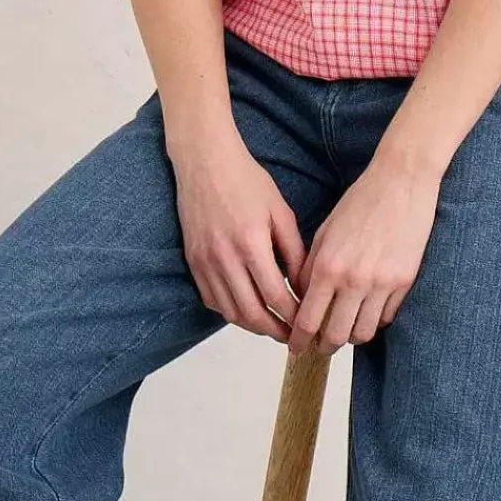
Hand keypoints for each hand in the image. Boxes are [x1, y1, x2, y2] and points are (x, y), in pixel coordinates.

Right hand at [171, 128, 308, 344]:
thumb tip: (304, 286)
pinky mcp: (193, 261)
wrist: (205, 163)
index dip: (294, 315)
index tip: (307, 322)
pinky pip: (212, 299)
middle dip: (275, 330)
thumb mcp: (281, 212)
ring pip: (230, 312)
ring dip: (253, 326)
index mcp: (251, 243)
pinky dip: (231, 312)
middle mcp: (224, 257)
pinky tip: (247, 310)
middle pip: (251, 313)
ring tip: (273, 328)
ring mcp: (205, 261)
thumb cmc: (247, 181)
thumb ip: (294, 251)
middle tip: (292, 337)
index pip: (276, 295)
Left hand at [286, 154, 440, 356]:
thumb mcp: (325, 232)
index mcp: (328, 267)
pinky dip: (375, 319)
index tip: (296, 348)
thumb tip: (302, 297)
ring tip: (346, 330)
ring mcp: (382, 284)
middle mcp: (354, 280)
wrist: (400, 183)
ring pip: (364, 332)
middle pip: (337, 336)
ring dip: (352, 337)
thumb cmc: (360, 202)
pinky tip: (369, 310)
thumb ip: (311, 268)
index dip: (300, 340)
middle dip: (325, 347)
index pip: (308, 319)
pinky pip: (387, 317)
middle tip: (321, 347)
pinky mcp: (404, 282)